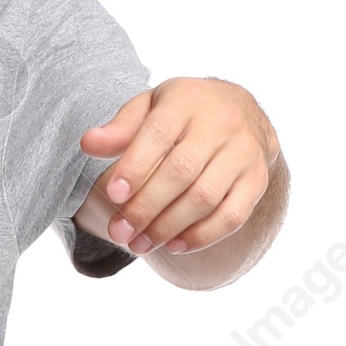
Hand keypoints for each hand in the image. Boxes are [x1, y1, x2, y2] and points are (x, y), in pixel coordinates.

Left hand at [80, 77, 280, 255]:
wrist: (242, 111)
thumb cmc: (183, 114)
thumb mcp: (151, 108)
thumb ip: (120, 128)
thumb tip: (89, 144)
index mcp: (188, 100)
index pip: (160, 133)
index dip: (135, 166)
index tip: (113, 195)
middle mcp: (222, 123)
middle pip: (181, 172)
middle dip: (145, 207)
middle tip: (119, 231)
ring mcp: (244, 152)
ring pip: (204, 198)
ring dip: (167, 227)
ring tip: (139, 244)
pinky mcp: (257, 180)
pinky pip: (232, 216)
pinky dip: (201, 236)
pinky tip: (174, 246)